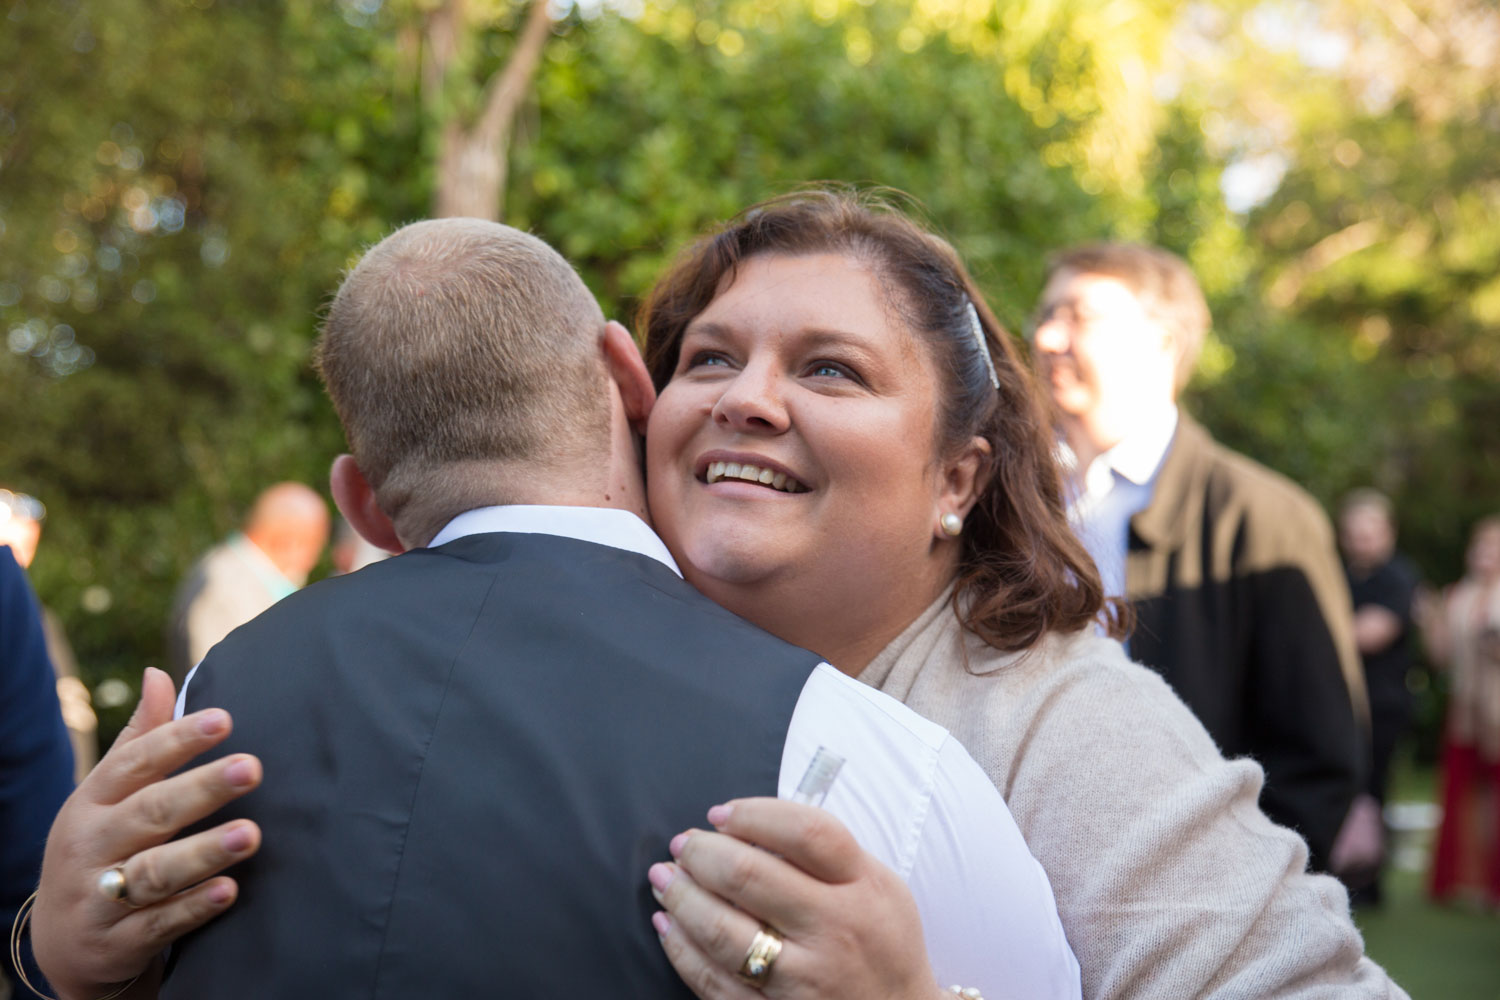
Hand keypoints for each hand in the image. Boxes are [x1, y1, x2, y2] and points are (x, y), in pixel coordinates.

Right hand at [28, 668, 263, 999]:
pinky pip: (158, 924)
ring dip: (204, 852)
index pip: (135, 764)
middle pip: (150, 813)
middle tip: (251, 769)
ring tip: (250, 834)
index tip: (224, 719)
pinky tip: (229, 891)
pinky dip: (192, 908)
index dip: (177, 740)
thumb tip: (159, 674)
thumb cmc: (102, 844)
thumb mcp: (107, 794)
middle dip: (201, 790)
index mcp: (92, 801)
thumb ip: (140, 738)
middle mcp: (92, 845)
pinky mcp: (117, 942)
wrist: (63, 940)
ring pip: (155, 872)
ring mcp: (100, 897)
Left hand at [648, 798, 945, 999]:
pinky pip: (716, 983)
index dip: (753, 815)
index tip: (721, 813)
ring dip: (682, 898)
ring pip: (723, 933)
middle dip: (702, 853)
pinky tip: (669, 926)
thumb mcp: (878, 885)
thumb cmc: (881, 942)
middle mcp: (834, 930)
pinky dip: (683, 951)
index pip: (804, 832)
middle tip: (683, 844)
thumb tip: (752, 823)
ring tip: (665, 878)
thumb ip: (827, 853)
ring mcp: (804, 978)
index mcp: (862, 886)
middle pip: (751, 876)